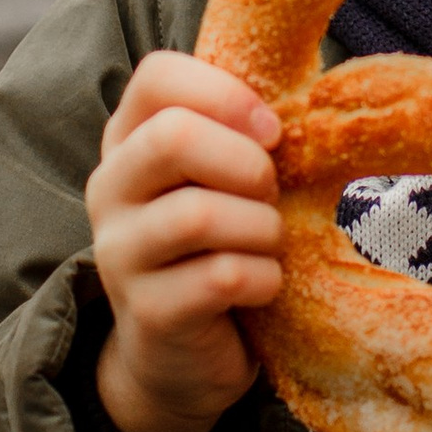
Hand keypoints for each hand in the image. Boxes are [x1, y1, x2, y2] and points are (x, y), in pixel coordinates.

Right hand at [86, 52, 284, 431]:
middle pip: (172, 137)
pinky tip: (265, 286)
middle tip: (270, 194)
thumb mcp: (218, 179)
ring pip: (200, 214)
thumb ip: (241, 132)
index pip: (156, 76)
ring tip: (269, 244)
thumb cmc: (216, 246)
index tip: (270, 131)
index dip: (225, 93)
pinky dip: (265, 278)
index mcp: (127, 140)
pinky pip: (223, 276)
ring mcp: (119, 252)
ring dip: (261, 228)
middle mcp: (110, 189)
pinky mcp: (148, 311)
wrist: (180, 355)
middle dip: (246, 164)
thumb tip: (321, 95)